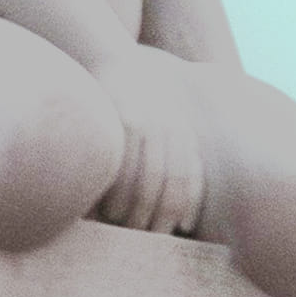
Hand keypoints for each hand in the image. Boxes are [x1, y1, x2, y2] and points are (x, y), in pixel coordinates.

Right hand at [96, 47, 216, 236]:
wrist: (110, 58)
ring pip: (145, 181)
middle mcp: (169, 129)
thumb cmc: (137, 103)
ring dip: (134, 212)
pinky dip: (114, 194)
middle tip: (145, 238)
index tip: (174, 231)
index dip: (183, 210)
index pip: (188, 180)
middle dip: (157, 218)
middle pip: (168, 185)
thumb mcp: (168, 126)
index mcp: (182, 132)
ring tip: (123, 229)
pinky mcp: (121, 121)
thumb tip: (189, 223)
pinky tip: (106, 211)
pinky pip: (120, 166)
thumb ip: (180, 167)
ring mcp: (146, 124)